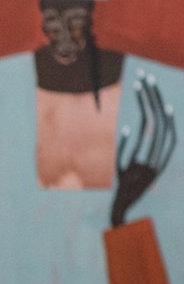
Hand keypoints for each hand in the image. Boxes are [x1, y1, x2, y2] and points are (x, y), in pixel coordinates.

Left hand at [112, 71, 176, 226]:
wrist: (121, 207)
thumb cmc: (127, 185)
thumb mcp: (133, 165)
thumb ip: (135, 149)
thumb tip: (130, 128)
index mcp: (160, 156)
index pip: (162, 124)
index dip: (158, 104)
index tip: (150, 85)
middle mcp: (156, 159)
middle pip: (158, 121)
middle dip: (152, 97)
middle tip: (145, 76)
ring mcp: (144, 167)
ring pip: (148, 133)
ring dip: (144, 107)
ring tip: (138, 86)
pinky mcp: (131, 175)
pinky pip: (132, 156)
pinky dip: (130, 143)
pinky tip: (126, 128)